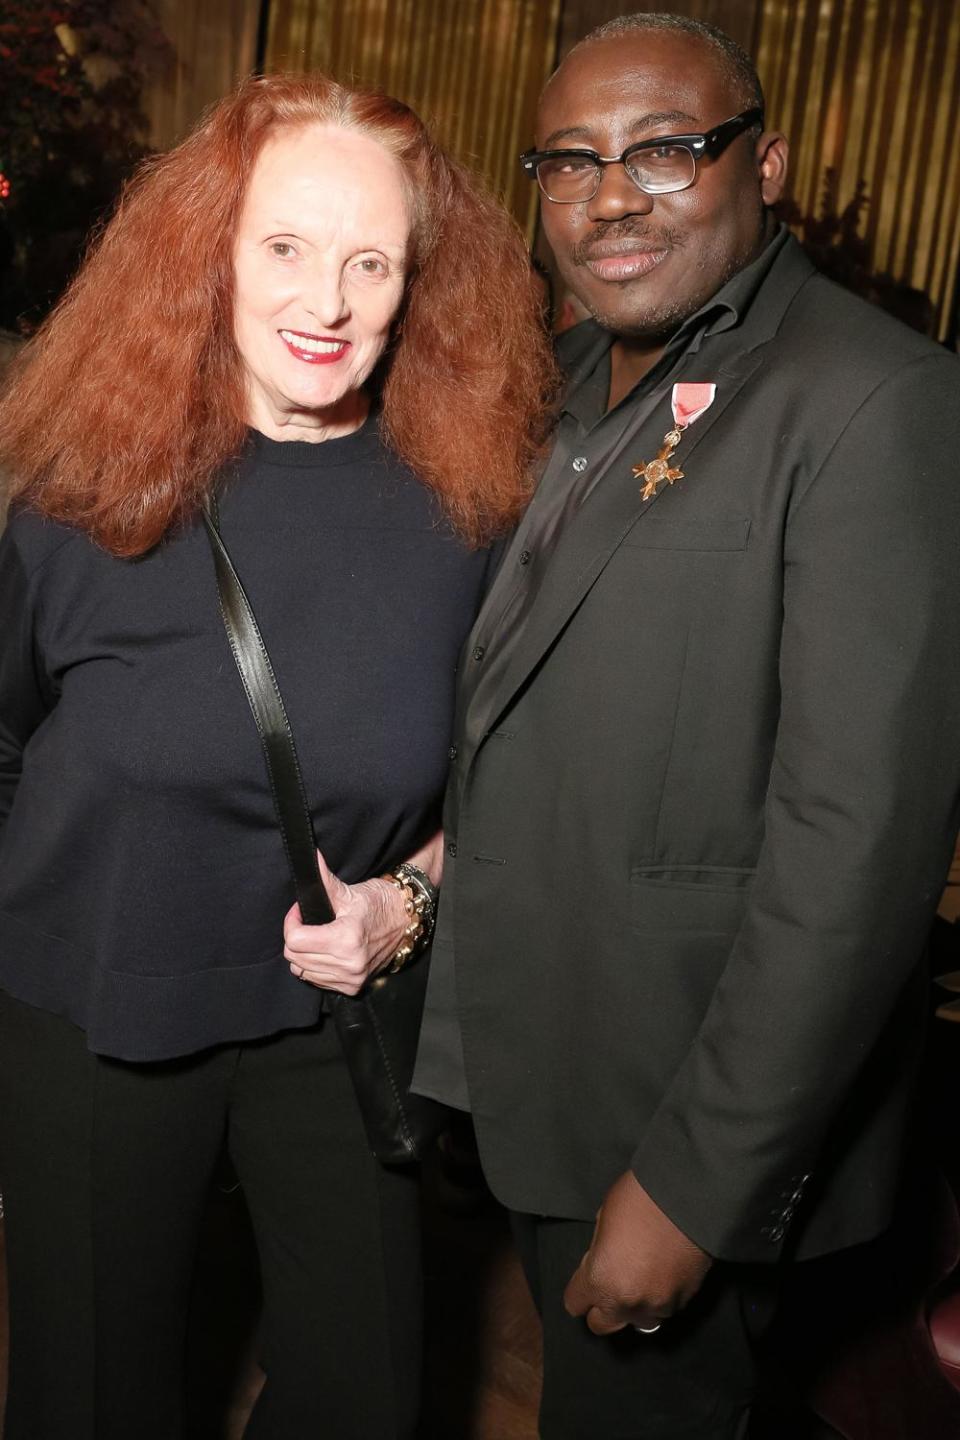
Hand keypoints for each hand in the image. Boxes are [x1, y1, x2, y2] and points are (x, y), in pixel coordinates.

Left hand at [283, 850, 408, 994]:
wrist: (405, 922)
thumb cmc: (380, 904)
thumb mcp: (350, 892)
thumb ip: (324, 880)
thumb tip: (311, 857)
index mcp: (346, 939)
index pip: (295, 940)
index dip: (291, 922)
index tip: (299, 912)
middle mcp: (349, 963)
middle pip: (294, 957)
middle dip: (295, 936)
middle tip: (307, 921)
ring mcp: (351, 978)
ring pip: (302, 970)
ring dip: (304, 953)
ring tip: (317, 936)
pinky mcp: (352, 987)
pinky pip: (316, 980)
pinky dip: (315, 966)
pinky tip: (326, 951)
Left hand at [563, 1171, 712, 1335]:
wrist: (690, 1198)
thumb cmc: (640, 1199)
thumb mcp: (603, 1217)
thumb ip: (598, 1249)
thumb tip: (601, 1260)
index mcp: (600, 1280)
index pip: (575, 1304)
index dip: (580, 1288)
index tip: (588, 1275)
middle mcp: (626, 1303)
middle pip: (602, 1325)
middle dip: (603, 1306)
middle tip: (612, 1280)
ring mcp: (658, 1306)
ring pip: (638, 1320)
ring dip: (636, 1305)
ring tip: (643, 1276)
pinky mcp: (684, 1302)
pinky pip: (665, 1308)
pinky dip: (662, 1296)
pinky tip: (665, 1271)